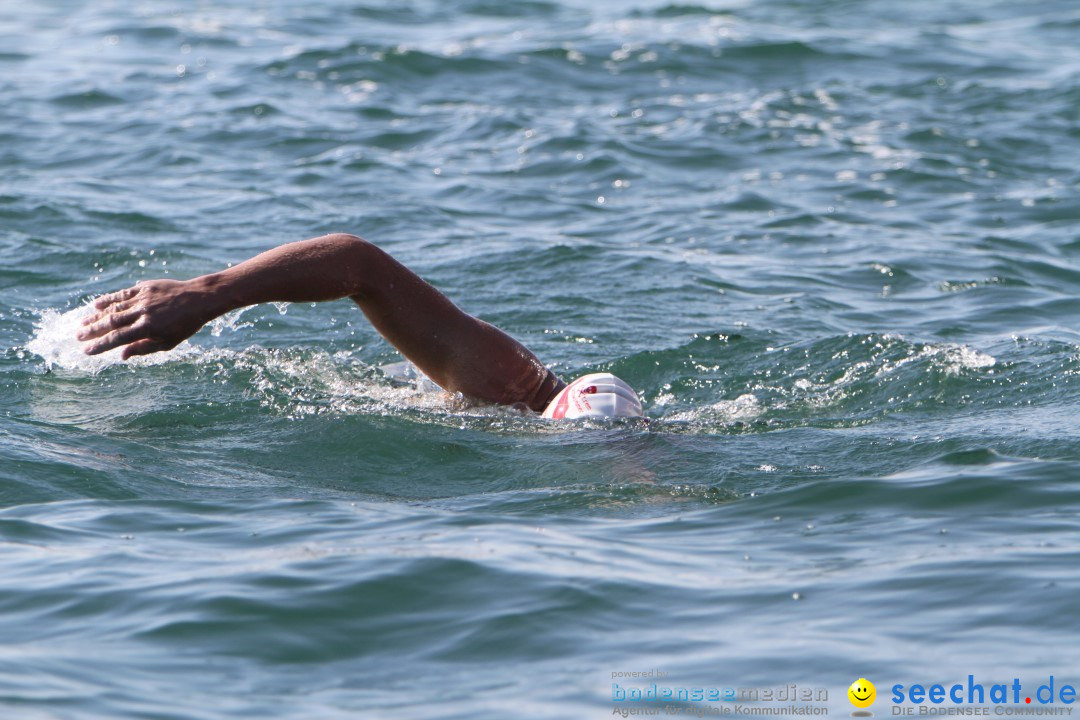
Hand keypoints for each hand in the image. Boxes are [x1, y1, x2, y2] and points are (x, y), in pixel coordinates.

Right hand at [78, 278, 217, 357]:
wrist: (199, 299)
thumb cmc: (185, 325)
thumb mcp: (168, 342)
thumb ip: (143, 349)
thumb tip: (121, 356)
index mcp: (149, 329)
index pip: (118, 339)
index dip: (100, 345)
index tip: (86, 350)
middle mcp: (143, 313)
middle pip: (111, 322)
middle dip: (92, 330)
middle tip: (77, 336)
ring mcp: (143, 299)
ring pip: (114, 308)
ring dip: (96, 316)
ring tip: (83, 322)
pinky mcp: (145, 288)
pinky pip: (123, 294)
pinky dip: (109, 299)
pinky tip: (96, 304)